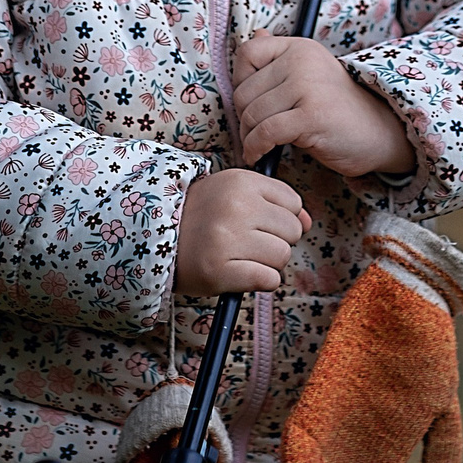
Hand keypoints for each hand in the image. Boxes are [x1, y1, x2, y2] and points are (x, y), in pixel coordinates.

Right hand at [175, 167, 309, 294]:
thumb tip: (309, 222)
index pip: (294, 203)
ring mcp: (227, 239)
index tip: (259, 221)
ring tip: (244, 257)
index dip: (281, 217)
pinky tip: (242, 273)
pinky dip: (262, 281)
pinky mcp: (219, 270)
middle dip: (278, 240)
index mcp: (240, 181)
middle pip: (292, 231)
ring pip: (282, 256)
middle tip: (250, 242)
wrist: (154, 237)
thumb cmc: (201, 215)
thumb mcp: (234, 194)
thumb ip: (275, 202)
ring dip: (269, 262)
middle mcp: (236, 207)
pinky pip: (268, 279)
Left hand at [233, 35, 417, 178]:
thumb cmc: (337, 109)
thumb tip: (256, 35)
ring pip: (252, 114)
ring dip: (249, 137)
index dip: (240, 81)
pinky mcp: (311, 115)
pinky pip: (265, 133)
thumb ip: (280, 59)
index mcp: (300, 47)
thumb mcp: (309, 75)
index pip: (248, 54)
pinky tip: (260, 156)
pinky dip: (256, 148)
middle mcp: (302, 60)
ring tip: (260, 146)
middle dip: (243, 118)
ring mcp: (307, 86)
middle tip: (255, 133)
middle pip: (244, 91)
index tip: (250, 102)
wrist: (379, 132)